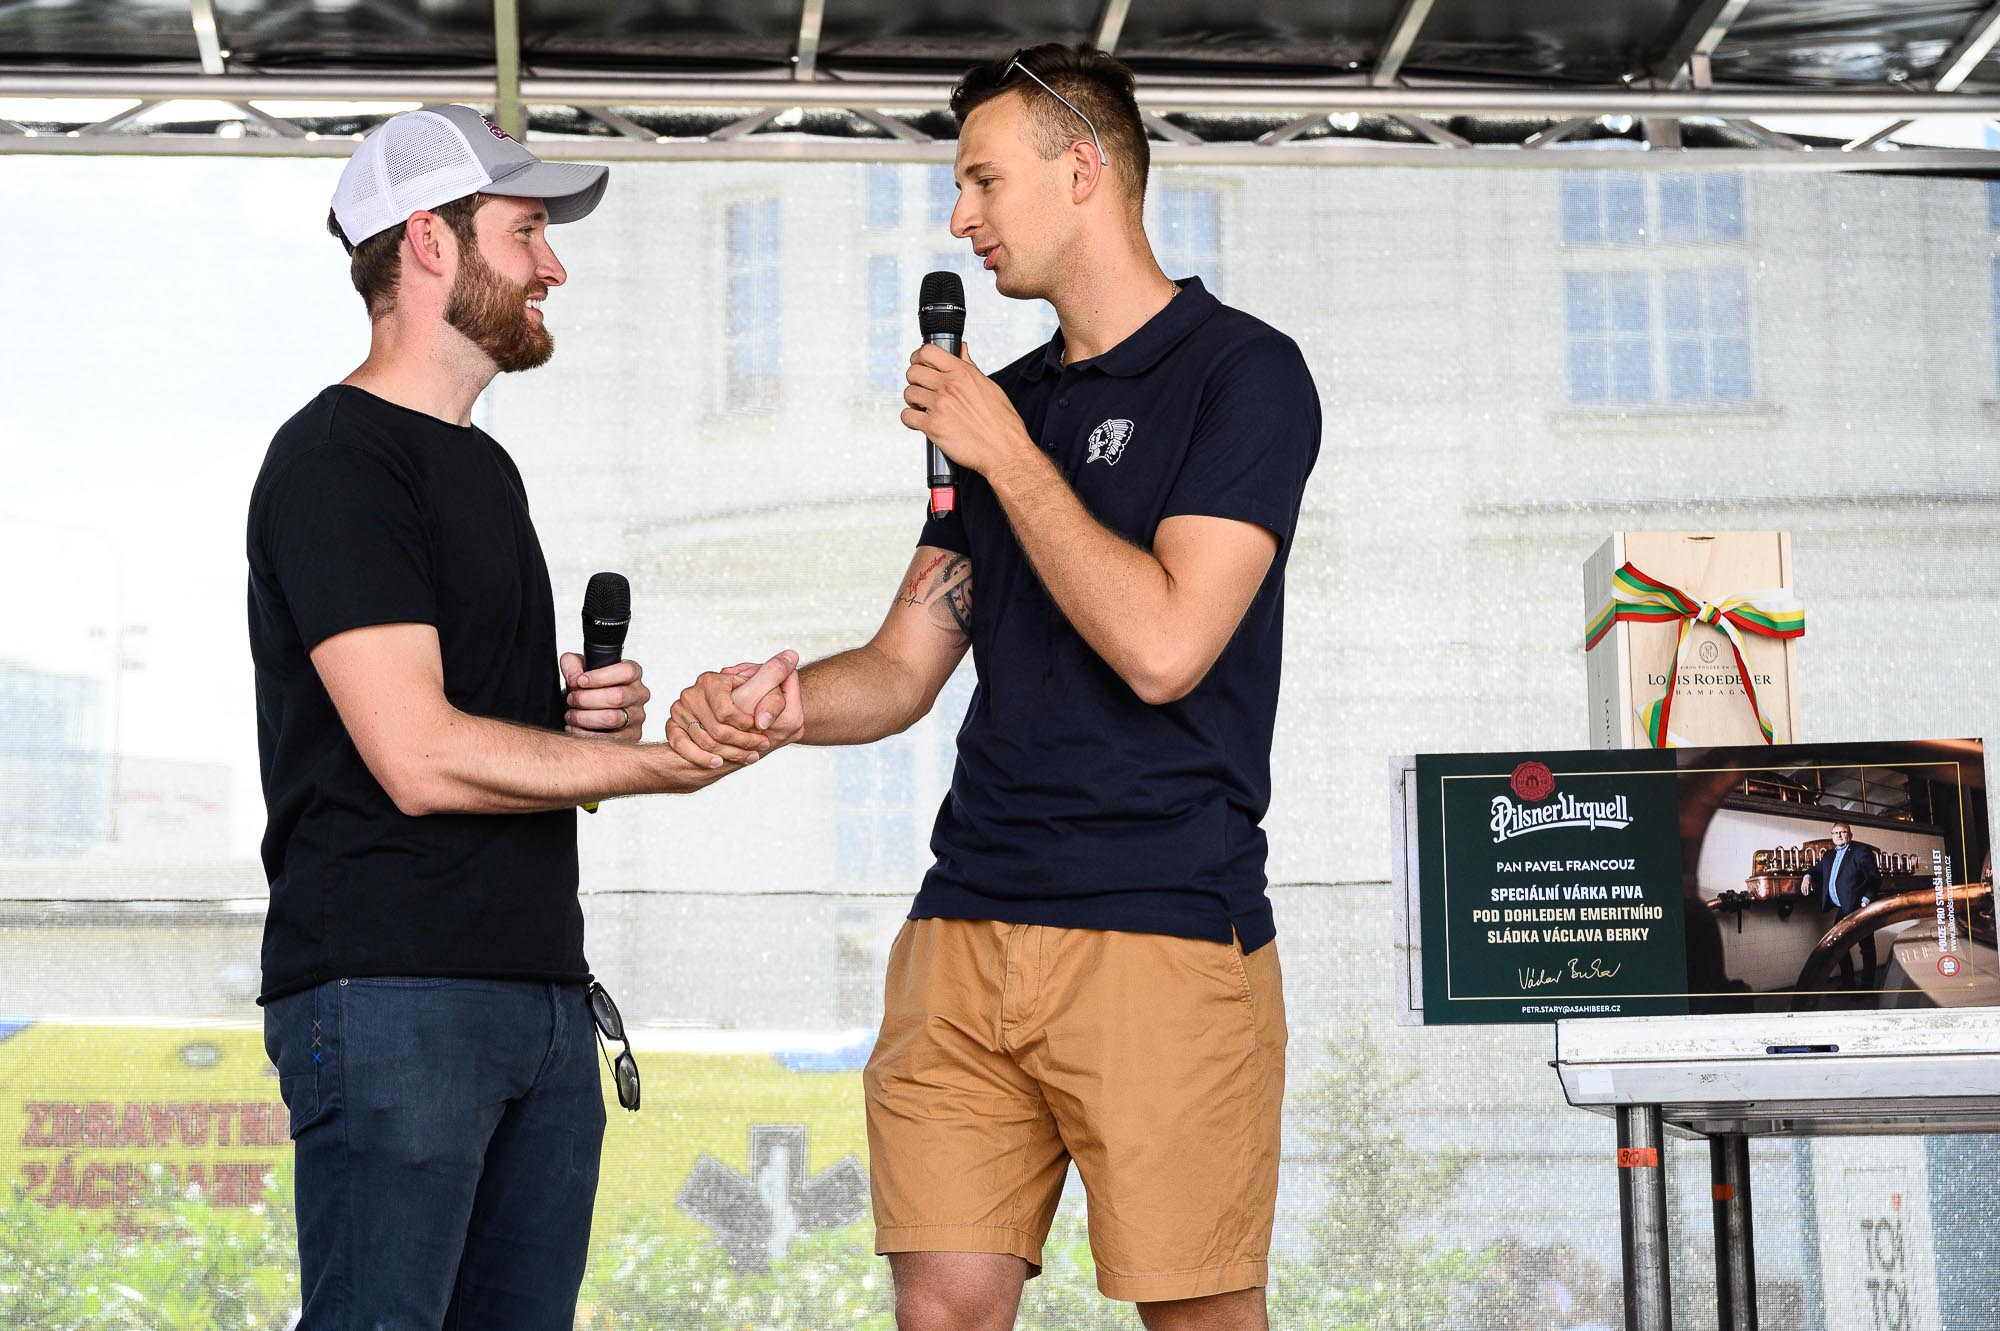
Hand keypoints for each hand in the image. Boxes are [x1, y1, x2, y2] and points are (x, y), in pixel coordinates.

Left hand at [561, 653, 647, 742]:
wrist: (591, 708)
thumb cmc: (589, 687)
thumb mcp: (578, 668)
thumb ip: (572, 665)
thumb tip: (575, 678)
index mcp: (633, 674)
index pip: (626, 672)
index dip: (600, 677)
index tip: (580, 681)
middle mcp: (639, 694)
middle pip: (616, 697)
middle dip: (586, 699)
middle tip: (571, 699)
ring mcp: (637, 716)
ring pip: (611, 718)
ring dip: (585, 717)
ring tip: (571, 714)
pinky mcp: (632, 735)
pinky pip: (609, 738)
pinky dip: (586, 734)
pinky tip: (575, 728)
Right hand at [667, 650, 803, 768]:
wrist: (727, 717)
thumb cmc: (750, 699)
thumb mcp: (763, 685)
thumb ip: (775, 673)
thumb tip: (790, 656)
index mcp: (710, 681)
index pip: (726, 712)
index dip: (747, 724)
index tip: (762, 728)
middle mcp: (690, 694)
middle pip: (716, 730)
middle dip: (742, 742)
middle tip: (763, 746)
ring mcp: (678, 711)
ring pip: (702, 741)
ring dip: (728, 754)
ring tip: (752, 757)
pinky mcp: (672, 727)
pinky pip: (681, 745)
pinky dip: (700, 757)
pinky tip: (718, 763)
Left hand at [900, 341, 1032, 476]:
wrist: (1005, 451)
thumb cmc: (1002, 422)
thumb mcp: (989, 386)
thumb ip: (970, 366)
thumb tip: (961, 349)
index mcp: (964, 373)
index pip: (928, 352)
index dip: (919, 358)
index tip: (920, 365)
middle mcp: (950, 386)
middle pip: (913, 372)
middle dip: (915, 381)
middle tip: (924, 390)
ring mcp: (940, 406)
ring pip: (909, 393)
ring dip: (914, 401)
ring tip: (925, 408)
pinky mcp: (933, 427)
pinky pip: (907, 416)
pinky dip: (911, 419)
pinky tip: (923, 422)